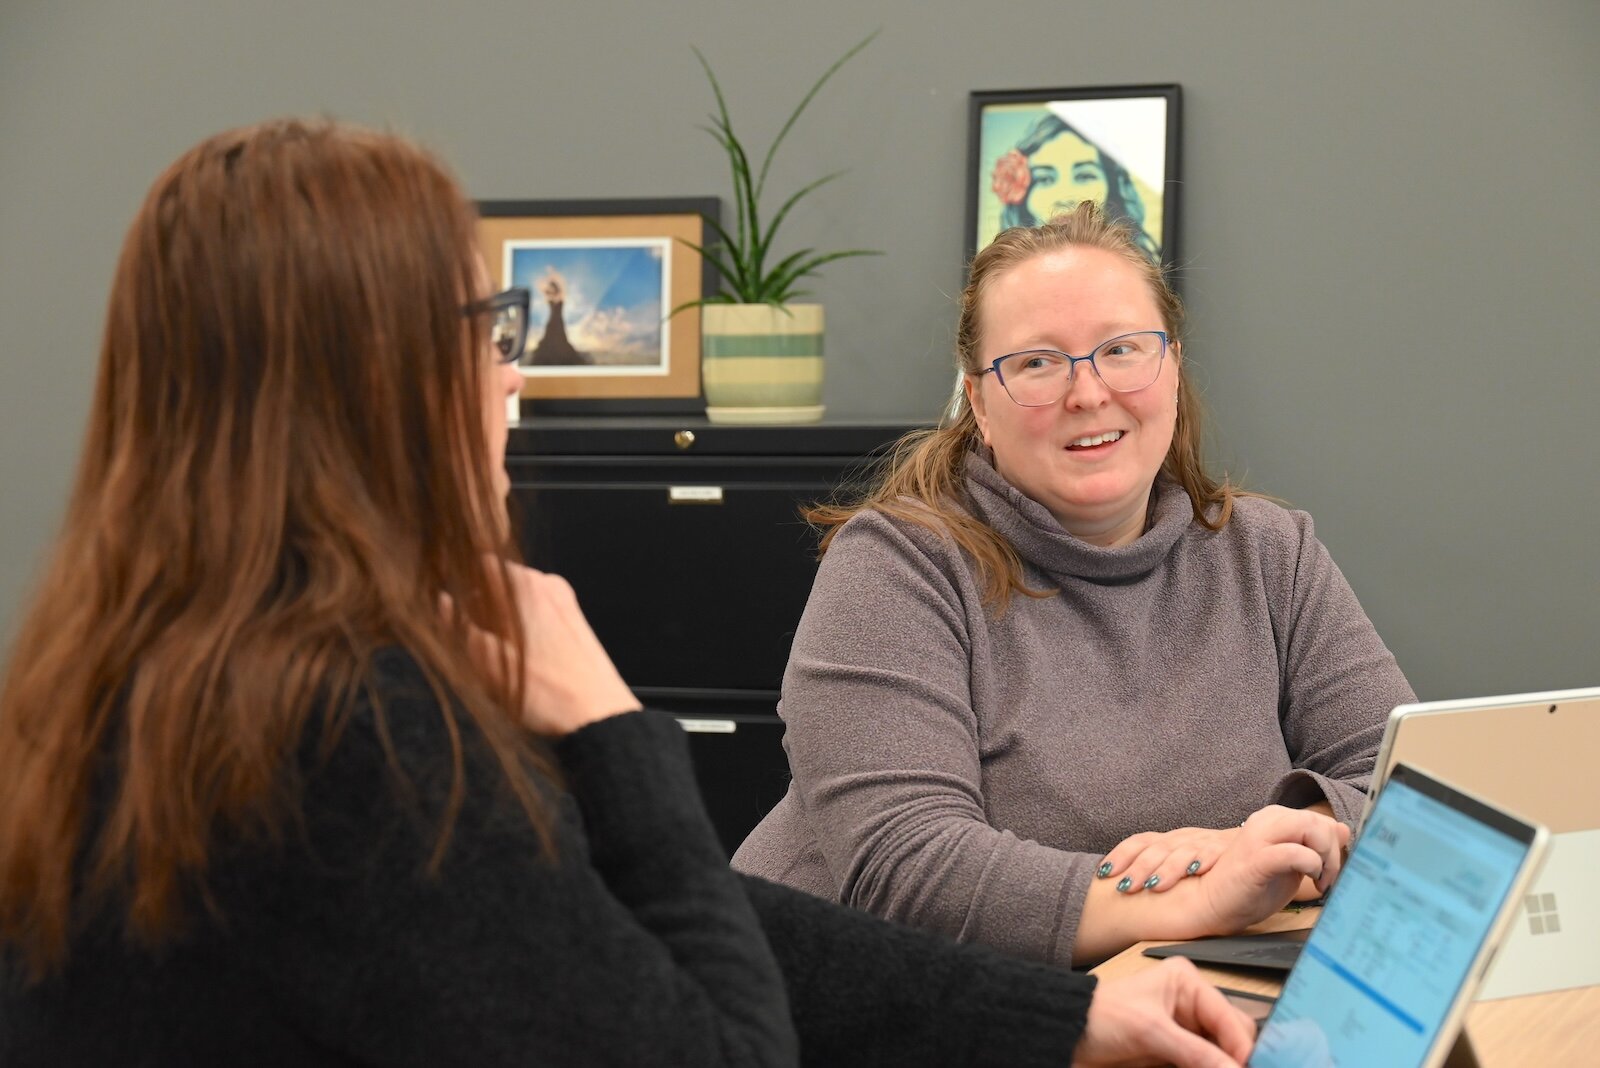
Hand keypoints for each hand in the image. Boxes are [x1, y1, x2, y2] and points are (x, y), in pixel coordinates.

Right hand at [456, 560, 639, 735]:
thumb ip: (459, 626)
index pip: (480, 566)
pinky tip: (524, 664)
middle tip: (474, 645)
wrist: (598, 716)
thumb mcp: (486, 661)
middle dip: (481, 610)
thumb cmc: (545, 691)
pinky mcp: (575, 625)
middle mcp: (549, 585)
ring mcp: (566, 604)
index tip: (453, 613)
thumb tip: (442, 601)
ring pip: (518, 604)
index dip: (460, 587)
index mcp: (526, 584)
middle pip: (500, 586)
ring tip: (499, 661)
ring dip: (501, 625)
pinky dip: (523, 633)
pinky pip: (538, 618)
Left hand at [1074, 958, 1252, 1066]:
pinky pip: (1202, 1066)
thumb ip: (1197, 1053)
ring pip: (1220, 1055)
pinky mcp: (1174, 1053)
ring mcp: (1184, 1030)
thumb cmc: (1099, 1016)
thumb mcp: (1151, 1031)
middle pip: (1231, 1038)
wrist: (1066, 1035)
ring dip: (1222, 1067)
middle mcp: (1190, 1004)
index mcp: (1187, 983)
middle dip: (1235, 1059)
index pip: (1232, 1019)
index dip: (1243, 1049)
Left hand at [1097, 826, 1240, 894]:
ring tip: (1155, 885)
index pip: (1139, 842)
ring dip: (1168, 868)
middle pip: (1157, 848)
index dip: (1120, 856)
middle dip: (1140, 868)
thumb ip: (1159, 868)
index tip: (1103, 874)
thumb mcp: (1183, 859)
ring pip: (1182, 851)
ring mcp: (1206, 840)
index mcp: (1170, 840)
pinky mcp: (1229, 847)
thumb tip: (1123, 885)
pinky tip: (1196, 869)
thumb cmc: (1214, 858)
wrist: (1260, 840)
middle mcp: (1185, 837)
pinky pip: (1216, 852)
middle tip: (1126, 887)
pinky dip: (1205, 859)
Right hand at [1193, 805, 1349, 935]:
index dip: (1333, 845)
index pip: (1320, 819)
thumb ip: (1314, 845)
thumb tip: (1343, 829)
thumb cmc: (1250, 887)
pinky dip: (1310, 865)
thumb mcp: (1290, 864)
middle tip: (1326, 879)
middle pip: (1318, 821)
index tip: (1328, 872)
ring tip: (1319, 880)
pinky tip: (1309, 881)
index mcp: (1274, 819)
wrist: (1213, 904)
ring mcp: (1260, 837)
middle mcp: (1266, 820)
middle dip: (1333, 852)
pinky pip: (1295, 852)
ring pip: (1310, 827)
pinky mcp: (1256, 859)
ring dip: (1324, 856)